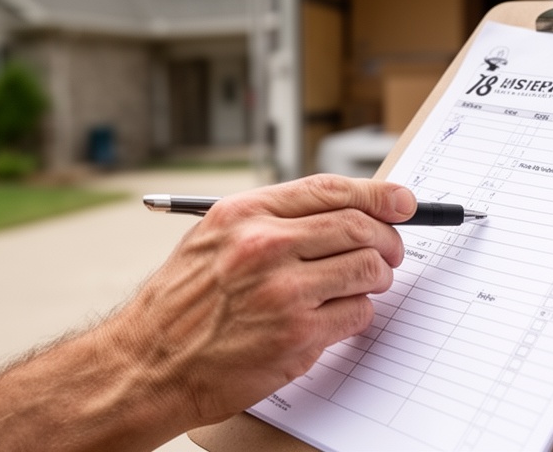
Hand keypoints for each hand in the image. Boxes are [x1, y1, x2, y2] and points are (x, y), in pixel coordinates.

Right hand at [104, 174, 416, 433]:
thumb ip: (270, 220)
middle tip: (391, 251)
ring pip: (367, 269)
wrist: (149, 364)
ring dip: (378, 277)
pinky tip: (337, 316)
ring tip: (365, 284)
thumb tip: (340, 211)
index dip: (377, 193)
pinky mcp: (297, 336)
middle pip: (359, 227)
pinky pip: (358, 314)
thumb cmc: (180, 304)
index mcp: (243, 215)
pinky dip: (359, 313)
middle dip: (387, 239)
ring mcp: (283, 292)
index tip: (403, 201)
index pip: (329, 190)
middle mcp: (263, 246)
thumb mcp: (213, 240)